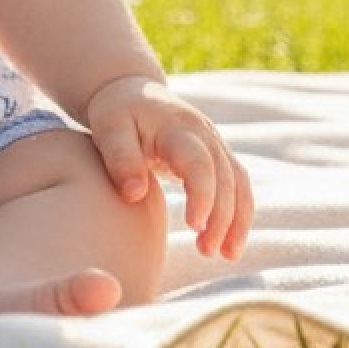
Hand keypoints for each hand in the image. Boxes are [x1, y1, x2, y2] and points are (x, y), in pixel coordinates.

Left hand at [83, 75, 252, 261]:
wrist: (132, 92)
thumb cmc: (117, 112)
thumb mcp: (109, 128)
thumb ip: (120, 158)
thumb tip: (134, 194)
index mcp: (177, 127)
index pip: (199, 162)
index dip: (202, 195)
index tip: (194, 226)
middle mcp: (204, 134)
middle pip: (225, 178)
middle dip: (222, 217)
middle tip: (206, 251)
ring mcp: (215, 144)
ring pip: (239, 184)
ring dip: (237, 220)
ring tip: (226, 255)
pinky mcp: (217, 157)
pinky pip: (238, 187)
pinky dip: (239, 215)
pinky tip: (229, 244)